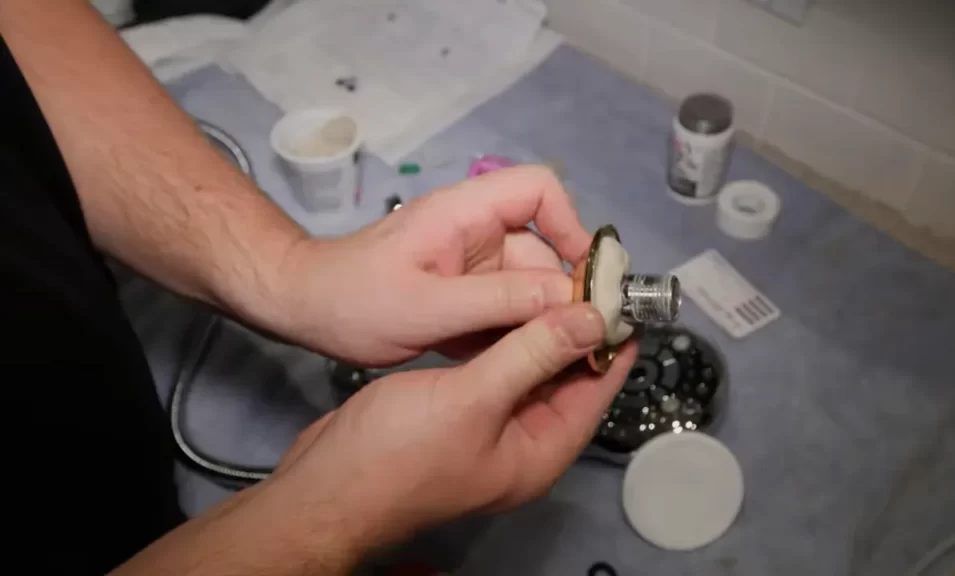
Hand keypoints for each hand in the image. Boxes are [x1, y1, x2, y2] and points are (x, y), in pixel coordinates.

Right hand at [266, 304, 636, 563]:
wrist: (323, 484)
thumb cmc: (400, 450)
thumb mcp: (474, 398)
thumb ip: (533, 354)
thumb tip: (593, 318)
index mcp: (540, 452)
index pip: (596, 391)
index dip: (613, 344)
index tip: (623, 295)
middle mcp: (521, 443)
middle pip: (565, 380)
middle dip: (576, 330)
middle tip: (584, 274)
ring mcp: (487, 430)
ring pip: (529, 372)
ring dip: (540, 330)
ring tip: (551, 276)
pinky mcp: (456, 415)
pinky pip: (496, 371)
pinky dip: (504, 339)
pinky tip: (503, 302)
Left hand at [277, 165, 591, 365]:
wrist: (304, 311)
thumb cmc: (356, 301)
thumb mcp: (430, 306)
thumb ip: (503, 301)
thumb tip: (577, 303)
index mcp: (466, 212)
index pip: (539, 190)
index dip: (571, 226)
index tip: (584, 279)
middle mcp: (477, 231)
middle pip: (543, 249)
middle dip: (560, 295)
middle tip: (577, 345)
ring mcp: (471, 262)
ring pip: (529, 286)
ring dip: (537, 322)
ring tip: (544, 362)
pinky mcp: (464, 291)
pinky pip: (506, 307)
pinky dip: (513, 333)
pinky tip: (510, 362)